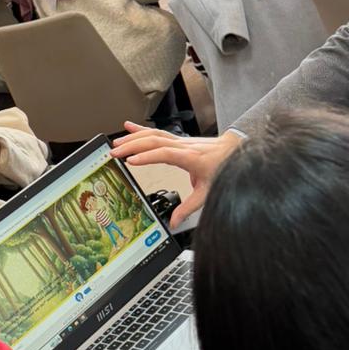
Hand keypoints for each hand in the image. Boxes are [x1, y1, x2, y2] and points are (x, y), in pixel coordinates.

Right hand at [111, 122, 242, 226]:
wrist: (233, 151)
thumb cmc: (222, 169)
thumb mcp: (207, 193)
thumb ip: (189, 208)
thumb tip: (174, 223)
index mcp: (190, 158)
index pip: (165, 154)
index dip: (148, 157)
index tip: (131, 161)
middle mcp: (183, 146)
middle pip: (154, 141)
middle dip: (132, 145)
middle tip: (115, 152)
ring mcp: (179, 141)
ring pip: (153, 135)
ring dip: (133, 137)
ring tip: (117, 143)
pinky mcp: (176, 140)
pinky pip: (156, 132)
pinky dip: (141, 129)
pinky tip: (128, 127)